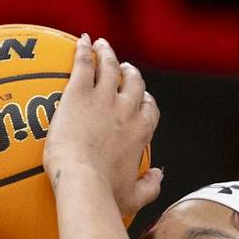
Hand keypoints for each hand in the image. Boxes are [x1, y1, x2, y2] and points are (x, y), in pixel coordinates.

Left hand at [43, 34, 163, 216]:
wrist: (82, 184)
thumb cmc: (105, 197)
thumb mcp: (134, 197)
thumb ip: (151, 186)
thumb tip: (159, 175)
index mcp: (142, 131)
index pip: (149, 107)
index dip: (144, 99)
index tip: (139, 98)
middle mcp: (127, 110)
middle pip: (134, 82)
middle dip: (130, 73)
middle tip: (123, 68)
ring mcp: (104, 99)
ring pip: (111, 67)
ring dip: (108, 54)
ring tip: (102, 45)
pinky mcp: (79, 93)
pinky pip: (84, 64)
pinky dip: (85, 50)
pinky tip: (82, 41)